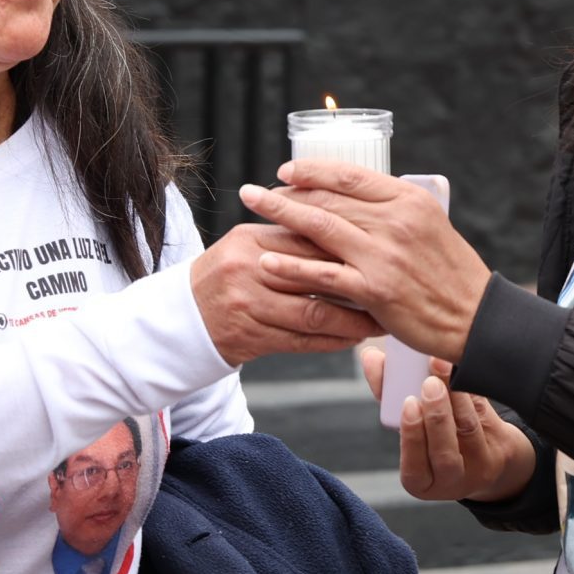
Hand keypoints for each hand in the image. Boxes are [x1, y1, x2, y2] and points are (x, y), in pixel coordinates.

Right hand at [188, 224, 378, 366]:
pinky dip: (331, 341)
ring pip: (312, 314)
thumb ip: (288, 239)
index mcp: (249, 239)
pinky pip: (300, 342)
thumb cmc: (227, 278)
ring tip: (378, 322)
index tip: (380, 252)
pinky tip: (352, 339)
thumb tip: (344, 231)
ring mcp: (247, 306)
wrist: (181, 319)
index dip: (347, 247)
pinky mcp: (249, 337)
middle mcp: (247, 269)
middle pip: (313, 275)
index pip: (307, 237)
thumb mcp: (248, 247)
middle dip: (358, 285)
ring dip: (351, 321)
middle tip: (391, 290)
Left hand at [237, 161, 491, 361]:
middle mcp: (395, 221)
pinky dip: (291, 267)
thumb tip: (357, 201)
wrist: (475, 317)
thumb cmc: (453, 275)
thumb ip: (394, 212)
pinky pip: (323, 274)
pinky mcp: (374, 289)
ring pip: (320, 227)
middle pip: (329, 198)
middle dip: (286, 192)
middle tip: (255, 192)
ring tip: (251, 208)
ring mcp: (383, 255)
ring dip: (280, 214)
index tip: (287, 170)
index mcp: (409, 200)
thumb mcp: (431, 227)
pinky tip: (267, 261)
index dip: (313, 170)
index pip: (351, 175)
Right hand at [359, 346, 536, 503]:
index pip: (414, 465)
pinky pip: (487, 416)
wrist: (485, 450)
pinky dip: (473, 391)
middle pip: (445, 452)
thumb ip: (386, 393)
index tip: (409, 404)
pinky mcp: (503, 448)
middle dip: (436, 416)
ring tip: (443, 367)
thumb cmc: (435, 434)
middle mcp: (451, 482)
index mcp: (420, 482)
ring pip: (467, 430)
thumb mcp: (410, 423)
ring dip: (456, 396)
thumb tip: (370, 357)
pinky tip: (463, 369)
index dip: (412, 435)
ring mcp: (481, 467)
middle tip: (429, 383)